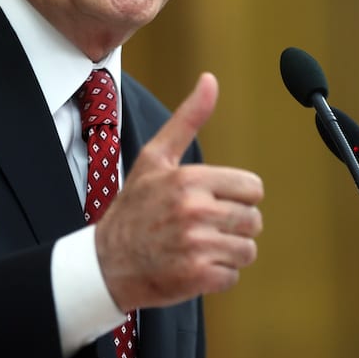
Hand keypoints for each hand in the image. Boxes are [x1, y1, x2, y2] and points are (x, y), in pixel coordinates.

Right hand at [94, 72, 263, 310]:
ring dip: (227, 252)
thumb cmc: (134, 207)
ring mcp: (196, 245)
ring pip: (247, 250)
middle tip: (202, 228)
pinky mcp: (196, 277)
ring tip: (198, 247)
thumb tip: (210, 80)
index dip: (236, 197)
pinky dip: (216, 276)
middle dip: (233, 226)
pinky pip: (233, 276)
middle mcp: (194, 210)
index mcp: (189, 179)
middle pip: (253, 220)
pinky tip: (191, 266)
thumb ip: (188, 119)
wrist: (105, 263)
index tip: (211, 202)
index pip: (253, 188)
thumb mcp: (155, 158)